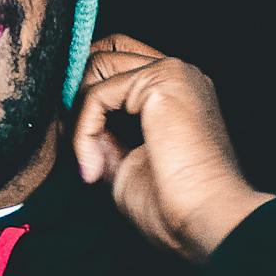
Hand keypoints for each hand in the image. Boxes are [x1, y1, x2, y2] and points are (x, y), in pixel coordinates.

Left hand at [72, 34, 274, 263]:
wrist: (205, 221)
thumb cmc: (174, 205)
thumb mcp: (123, 164)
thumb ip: (101, 135)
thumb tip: (70, 120)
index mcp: (175, 92)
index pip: (116, 64)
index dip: (86, 96)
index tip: (77, 145)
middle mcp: (177, 74)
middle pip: (103, 53)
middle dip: (77, 94)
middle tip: (75, 144)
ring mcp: (172, 72)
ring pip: (95, 68)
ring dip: (79, 118)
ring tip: (89, 162)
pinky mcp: (162, 80)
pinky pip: (96, 94)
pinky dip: (83, 131)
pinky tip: (94, 166)